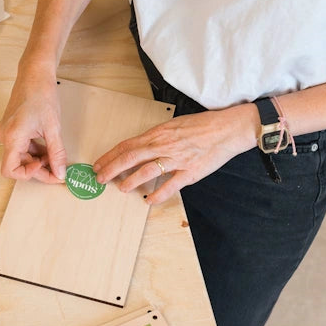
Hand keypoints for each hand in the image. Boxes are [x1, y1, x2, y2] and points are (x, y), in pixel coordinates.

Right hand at [0, 68, 66, 182]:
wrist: (34, 74)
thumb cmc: (41, 94)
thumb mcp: (53, 127)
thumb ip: (56, 153)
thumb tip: (60, 173)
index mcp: (12, 137)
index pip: (10, 170)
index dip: (29, 175)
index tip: (47, 170)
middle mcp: (5, 137)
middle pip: (18, 165)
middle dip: (39, 169)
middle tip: (58, 170)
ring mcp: (7, 133)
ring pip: (21, 156)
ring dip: (38, 160)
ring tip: (55, 156)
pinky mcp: (11, 129)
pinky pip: (21, 147)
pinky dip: (35, 151)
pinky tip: (48, 147)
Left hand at [93, 105, 257, 204]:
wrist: (227, 129)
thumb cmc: (203, 125)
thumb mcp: (174, 125)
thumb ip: (158, 137)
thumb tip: (143, 147)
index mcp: (158, 133)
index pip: (127, 145)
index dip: (110, 156)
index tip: (99, 164)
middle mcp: (163, 145)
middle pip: (130, 157)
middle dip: (111, 169)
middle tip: (100, 178)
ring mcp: (176, 159)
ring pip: (146, 171)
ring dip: (130, 181)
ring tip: (121, 188)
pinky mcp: (189, 172)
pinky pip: (170, 186)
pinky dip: (157, 195)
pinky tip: (149, 200)